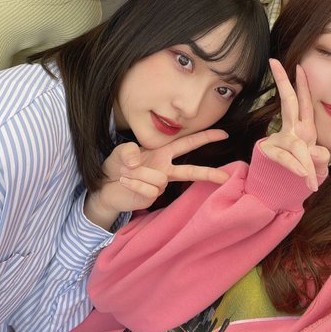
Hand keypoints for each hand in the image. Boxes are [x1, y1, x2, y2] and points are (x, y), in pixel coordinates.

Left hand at [84, 130, 228, 228]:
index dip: (205, 138)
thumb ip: (128, 150)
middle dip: (209, 173)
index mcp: (162, 153)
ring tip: (125, 173)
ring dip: (139, 173)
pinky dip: (134, 183)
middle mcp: (165, 169)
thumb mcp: (121, 150)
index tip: (223, 134)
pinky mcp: (152, 197)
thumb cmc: (117, 165)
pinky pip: (148, 188)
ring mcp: (159, 185)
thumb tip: (136, 160)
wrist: (104, 185)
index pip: (187, 143)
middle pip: (191, 171)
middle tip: (226, 177)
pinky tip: (125, 182)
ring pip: (159, 178)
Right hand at [259, 59, 328, 191]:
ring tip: (311, 180)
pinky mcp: (269, 151)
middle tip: (274, 62)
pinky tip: (303, 175)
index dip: (303, 84)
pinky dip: (296, 166)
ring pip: (295, 143)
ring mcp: (279, 140)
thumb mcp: (319, 168)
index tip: (299, 65)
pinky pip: (285, 157)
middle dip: (282, 81)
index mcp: (305, 128)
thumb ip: (321, 159)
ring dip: (305, 163)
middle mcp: (291, 130)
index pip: (305, 102)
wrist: (281, 193)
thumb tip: (313, 151)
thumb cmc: (304, 177)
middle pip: (287, 102)